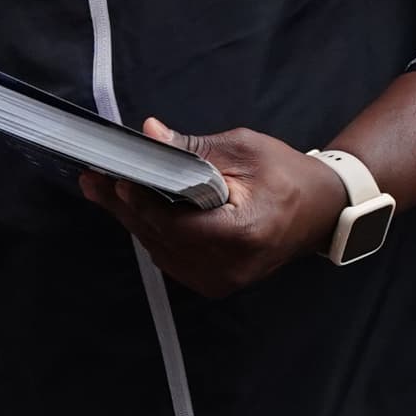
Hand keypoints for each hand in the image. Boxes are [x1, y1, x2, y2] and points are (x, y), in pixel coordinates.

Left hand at [78, 118, 343, 298]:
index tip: (116, 177)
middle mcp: (231, 267)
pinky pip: (171, 257)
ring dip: (133, 220)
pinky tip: (132, 209)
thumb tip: (150, 134)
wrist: (321, 210)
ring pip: (161, 250)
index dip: (143, 202)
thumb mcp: (244, 150)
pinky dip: (152, 232)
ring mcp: (222, 280)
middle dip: (126, 206)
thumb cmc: (289, 175)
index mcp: (243, 234)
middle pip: (162, 238)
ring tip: (103, 191)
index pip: (177, 224)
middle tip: (95, 180)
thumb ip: (192, 149)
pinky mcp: (215, 281)